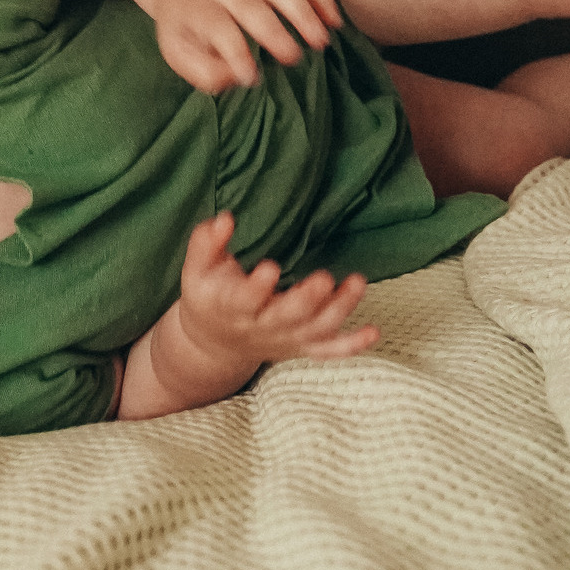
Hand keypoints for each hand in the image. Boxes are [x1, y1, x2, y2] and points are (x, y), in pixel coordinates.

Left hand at [149, 0, 342, 93]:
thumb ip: (202, 70)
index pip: (216, 26)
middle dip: (274, 30)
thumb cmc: (185, 23)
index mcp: (195, 3)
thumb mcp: (177, 50)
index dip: (235, 52)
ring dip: (304, 11)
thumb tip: (238, 78)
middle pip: (250, 3)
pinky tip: (334, 20)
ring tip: (321, 41)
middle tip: (293, 59)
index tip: (252, 78)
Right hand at [177, 211, 376, 380]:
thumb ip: (207, 242)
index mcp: (231, 306)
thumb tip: (225, 219)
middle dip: (307, 300)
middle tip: (324, 278)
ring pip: (315, 331)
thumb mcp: (196, 269)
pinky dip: (352, 344)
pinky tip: (374, 332)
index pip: (244, 300)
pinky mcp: (301, 346)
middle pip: (286, 317)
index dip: (257, 288)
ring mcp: (284, 339)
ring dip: (339, 310)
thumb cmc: (208, 296)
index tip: (271, 268)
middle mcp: (260, 327)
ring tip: (358, 283)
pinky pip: (328, 350)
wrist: (214, 343)